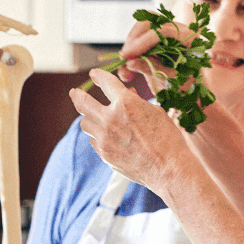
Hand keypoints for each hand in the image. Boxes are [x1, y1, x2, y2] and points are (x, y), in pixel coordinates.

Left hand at [69, 68, 196, 194]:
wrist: (168, 168)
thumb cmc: (167, 138)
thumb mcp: (155, 112)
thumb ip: (136, 101)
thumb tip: (127, 94)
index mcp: (125, 104)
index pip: (105, 82)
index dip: (98, 76)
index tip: (94, 75)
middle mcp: (110, 119)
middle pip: (82, 103)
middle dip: (77, 95)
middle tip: (75, 92)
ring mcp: (104, 138)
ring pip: (85, 123)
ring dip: (90, 118)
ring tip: (96, 118)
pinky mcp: (104, 154)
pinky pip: (93, 141)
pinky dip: (98, 136)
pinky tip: (108, 137)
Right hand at [116, 16, 194, 93]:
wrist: (189, 85)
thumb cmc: (186, 84)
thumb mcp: (170, 81)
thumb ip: (151, 69)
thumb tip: (130, 63)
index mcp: (190, 37)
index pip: (163, 31)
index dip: (142, 42)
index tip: (127, 56)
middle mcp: (180, 28)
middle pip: (150, 22)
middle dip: (133, 40)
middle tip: (124, 60)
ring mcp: (168, 28)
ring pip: (141, 27)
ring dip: (129, 45)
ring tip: (126, 70)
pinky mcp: (157, 33)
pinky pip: (139, 35)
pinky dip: (131, 49)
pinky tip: (128, 68)